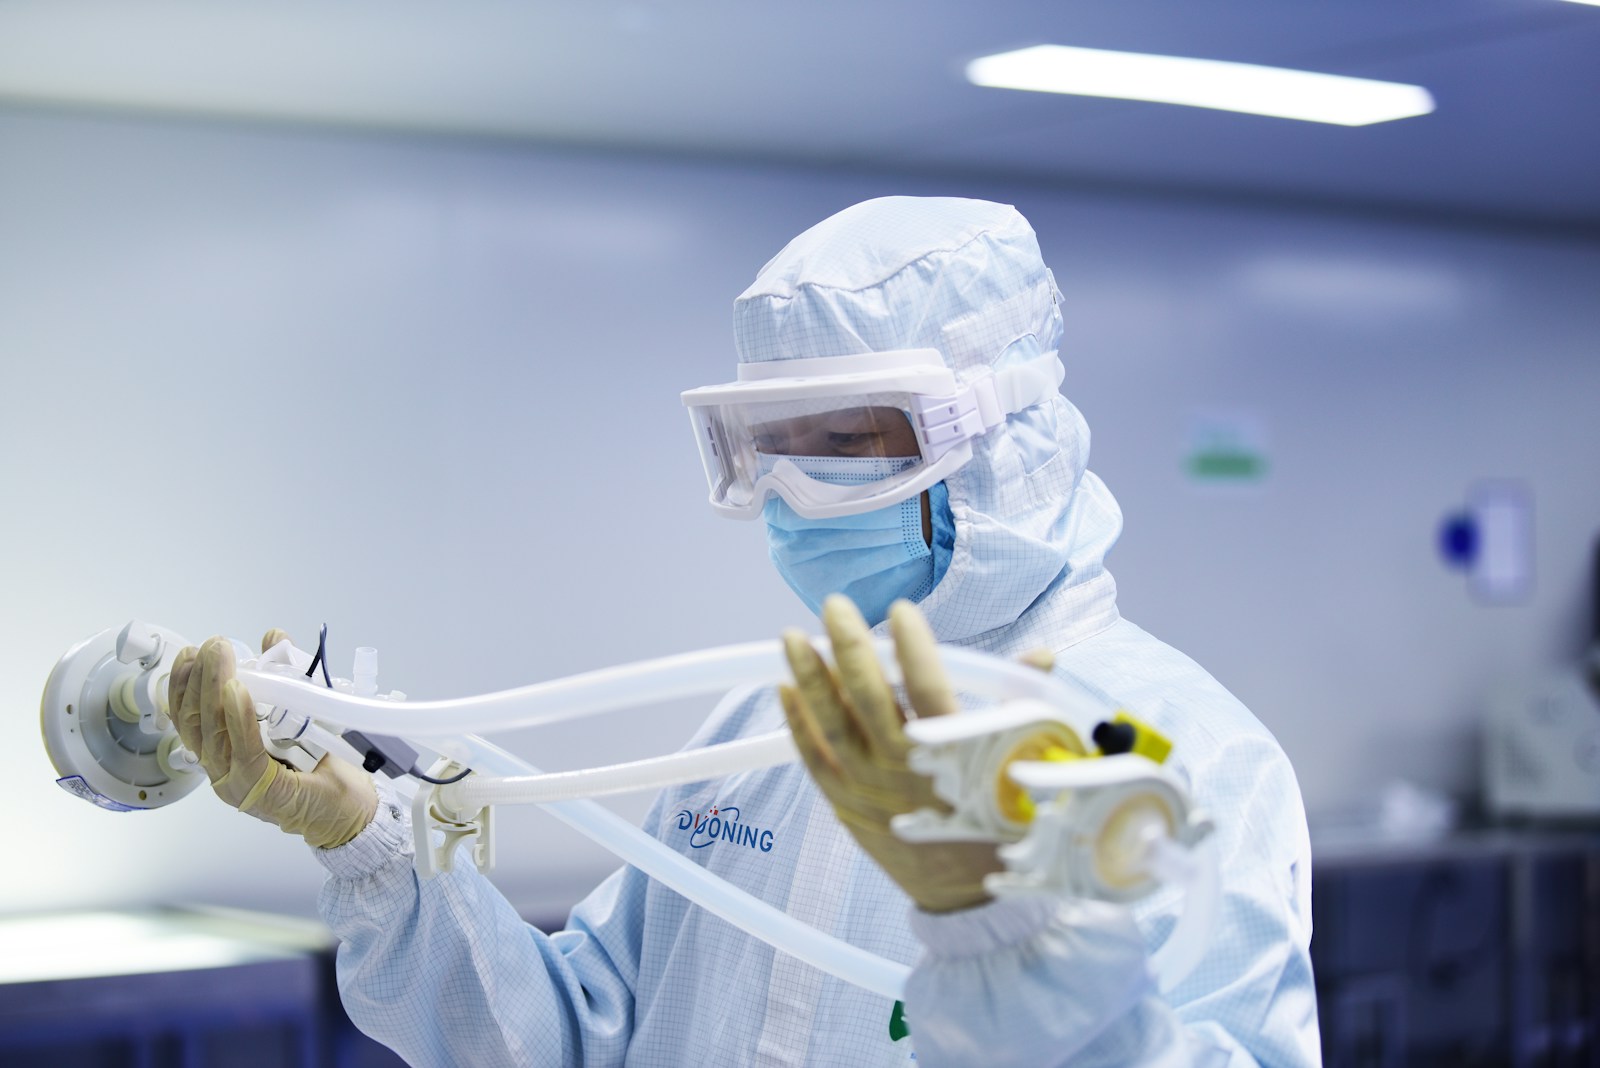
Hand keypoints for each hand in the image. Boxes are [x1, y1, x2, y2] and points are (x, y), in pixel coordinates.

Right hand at [169, 630, 376, 848]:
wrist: (351, 806)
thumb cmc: (321, 764)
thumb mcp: (297, 711)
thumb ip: (281, 676)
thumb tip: (272, 638)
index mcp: (222, 753)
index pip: (189, 718)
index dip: (184, 685)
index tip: (190, 653)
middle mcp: (222, 770)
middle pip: (196, 721)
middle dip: (199, 678)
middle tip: (212, 645)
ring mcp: (237, 783)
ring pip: (214, 733)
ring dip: (215, 689)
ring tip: (221, 657)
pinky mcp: (261, 790)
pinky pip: (244, 750)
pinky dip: (239, 718)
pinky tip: (237, 692)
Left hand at [780, 595, 1051, 912]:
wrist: (970, 901)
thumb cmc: (1002, 827)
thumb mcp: (1022, 764)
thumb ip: (1022, 703)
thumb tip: (1041, 653)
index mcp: (952, 756)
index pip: (927, 685)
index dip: (913, 644)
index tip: (902, 610)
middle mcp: (903, 768)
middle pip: (868, 696)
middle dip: (848, 645)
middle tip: (835, 606)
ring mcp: (868, 788)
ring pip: (830, 722)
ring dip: (808, 676)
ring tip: (791, 637)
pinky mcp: (846, 805)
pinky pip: (813, 758)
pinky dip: (797, 723)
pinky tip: (785, 689)